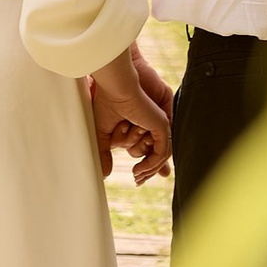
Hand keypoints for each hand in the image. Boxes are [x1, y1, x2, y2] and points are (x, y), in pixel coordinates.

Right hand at [89, 45, 173, 185]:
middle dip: (148, 170)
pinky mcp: (162, 125)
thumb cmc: (106, 103)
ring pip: (159, 154)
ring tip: (136, 175)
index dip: (150, 164)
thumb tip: (104, 175)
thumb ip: (105, 153)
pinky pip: (162, 152)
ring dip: (148, 167)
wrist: (115, 86)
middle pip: (157, 154)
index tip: (143, 178)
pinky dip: (151, 163)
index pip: (152, 148)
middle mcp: (155, 124)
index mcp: (144, 123)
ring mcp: (160, 124)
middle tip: (138, 180)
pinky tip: (138, 169)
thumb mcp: (104, 134)